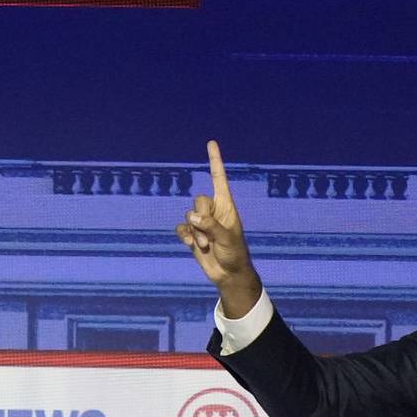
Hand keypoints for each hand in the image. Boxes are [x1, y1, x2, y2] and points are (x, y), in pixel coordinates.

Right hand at [174, 141, 262, 316]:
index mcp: (226, 206)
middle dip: (201, 217)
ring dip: (195, 232)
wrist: (228, 274)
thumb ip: (211, 225)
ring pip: (188, 216)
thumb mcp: (227, 238)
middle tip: (209, 235)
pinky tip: (192, 245)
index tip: (211, 143)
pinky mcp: (192, 235)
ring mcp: (202, 223)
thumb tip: (192, 218)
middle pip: (198, 200)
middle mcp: (213, 211)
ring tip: (206, 245)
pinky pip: (181, 228)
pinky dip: (185, 236)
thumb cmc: (235, 254)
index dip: (215, 161)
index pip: (219, 179)